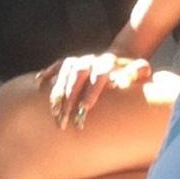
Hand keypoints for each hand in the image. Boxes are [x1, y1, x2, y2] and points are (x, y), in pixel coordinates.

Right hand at [36, 52, 151, 130]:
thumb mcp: (139, 73)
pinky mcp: (70, 62)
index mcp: (109, 62)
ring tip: (54, 112)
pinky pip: (56, 66)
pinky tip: (39, 83)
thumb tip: (130, 78)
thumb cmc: (131, 75)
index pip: (99, 76)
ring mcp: (80, 59)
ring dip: (58, 92)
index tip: (84, 110)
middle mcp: (92, 59)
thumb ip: (136, 73)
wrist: (120, 60)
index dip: (91, 93)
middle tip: (65, 119)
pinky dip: (48, 73)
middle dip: (70, 97)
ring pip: (65, 72)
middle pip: (78, 75)